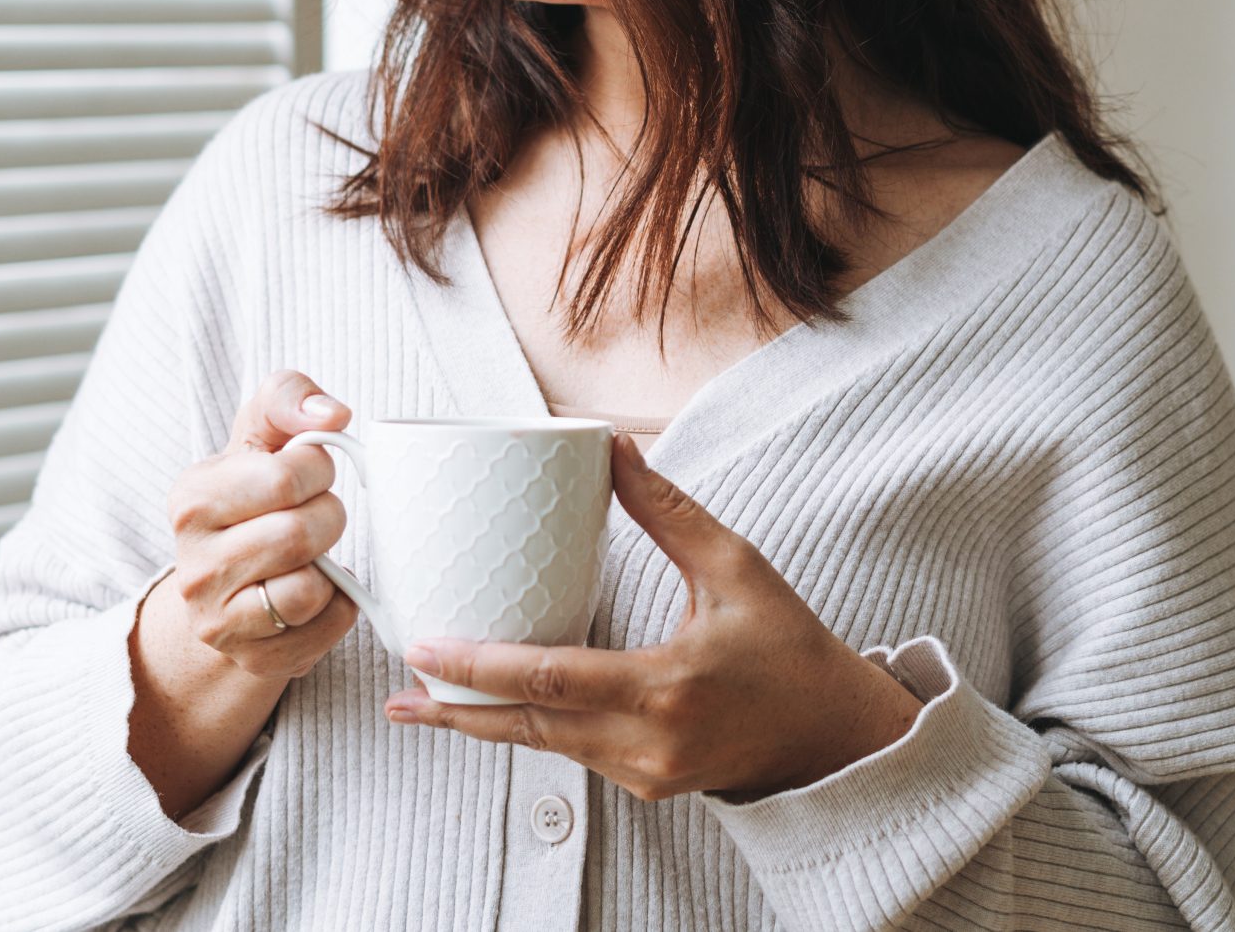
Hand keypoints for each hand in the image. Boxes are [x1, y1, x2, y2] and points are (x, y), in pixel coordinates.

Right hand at [160, 370, 362, 678]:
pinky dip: (338, 606)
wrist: (227, 584)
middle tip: (317, 516)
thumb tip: (332, 414)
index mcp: (191, 499)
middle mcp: (193, 566)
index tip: (306, 474)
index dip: (317, 469)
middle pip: (302, 533)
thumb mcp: (260, 435)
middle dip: (330, 517)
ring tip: (311, 554)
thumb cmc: (254, 494)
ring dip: (332, 565)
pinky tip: (315, 590)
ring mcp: (217, 621)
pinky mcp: (252, 658)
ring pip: (309, 589)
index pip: (286, 475)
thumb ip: (288, 398)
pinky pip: (325, 627)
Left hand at [382, 433, 924, 801]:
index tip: (429, 648)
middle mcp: (652, 744)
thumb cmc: (790, 646)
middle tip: (398, 692)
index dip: (485, 667)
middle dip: (459, 711)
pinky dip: (533, 732)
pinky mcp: (648, 787)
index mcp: (670, 686)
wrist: (835, 734)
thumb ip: (669, 512)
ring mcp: (648, 775)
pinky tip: (496, 710)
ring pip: (548, 749)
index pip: (556, 680)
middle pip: (533, 730)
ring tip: (425, 700)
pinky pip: (575, 756)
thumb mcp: (736, 567)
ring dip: (487, 723)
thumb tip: (614, 447)